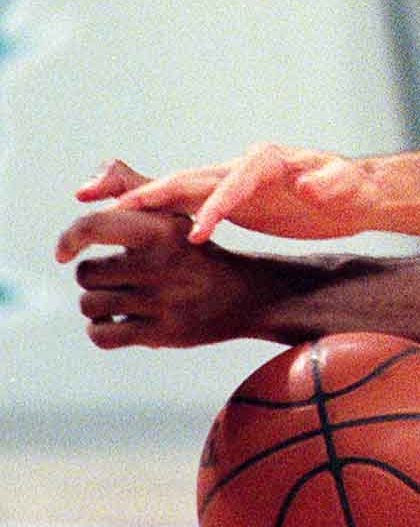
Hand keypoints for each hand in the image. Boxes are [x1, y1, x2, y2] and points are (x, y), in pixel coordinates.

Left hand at [56, 169, 279, 348]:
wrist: (251, 295)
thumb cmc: (197, 256)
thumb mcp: (172, 221)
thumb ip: (128, 202)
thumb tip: (83, 191)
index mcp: (162, 229)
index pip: (92, 226)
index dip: (68, 239)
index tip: (62, 254)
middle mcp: (163, 262)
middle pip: (85, 273)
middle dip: (94, 278)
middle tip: (117, 280)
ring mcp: (164, 300)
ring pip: (90, 304)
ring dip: (97, 306)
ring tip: (120, 302)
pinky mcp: (165, 333)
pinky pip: (101, 335)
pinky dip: (100, 331)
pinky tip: (116, 324)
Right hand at [105, 143, 373, 243]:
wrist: (357, 193)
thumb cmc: (355, 189)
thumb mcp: (350, 187)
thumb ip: (333, 183)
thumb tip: (312, 185)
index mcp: (269, 162)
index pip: (233, 182)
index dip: (213, 207)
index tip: (193, 235)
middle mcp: (242, 167)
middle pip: (188, 178)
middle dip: (147, 193)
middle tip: (101, 206)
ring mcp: (231, 183)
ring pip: (175, 188)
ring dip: (136, 199)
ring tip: (89, 205)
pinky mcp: (227, 200)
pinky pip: (181, 204)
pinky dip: (151, 211)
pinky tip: (120, 224)